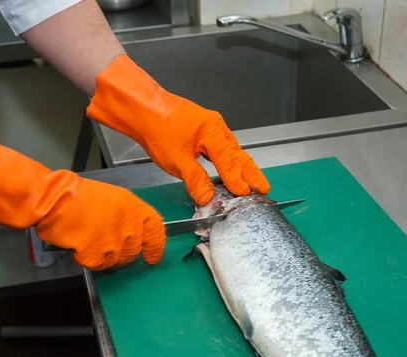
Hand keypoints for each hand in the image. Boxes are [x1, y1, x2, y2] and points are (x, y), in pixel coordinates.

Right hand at [0, 143, 164, 269]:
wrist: (56, 200)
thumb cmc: (79, 195)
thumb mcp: (112, 198)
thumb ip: (126, 215)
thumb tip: (130, 232)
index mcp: (134, 208)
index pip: (156, 232)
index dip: (155, 247)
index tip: (152, 257)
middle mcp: (128, 226)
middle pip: (133, 251)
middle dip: (121, 251)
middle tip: (104, 242)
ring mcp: (113, 243)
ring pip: (114, 260)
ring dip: (102, 255)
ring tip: (87, 238)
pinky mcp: (96, 255)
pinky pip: (96, 264)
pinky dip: (86, 258)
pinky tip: (77, 244)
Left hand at [86, 55, 270, 205]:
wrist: (143, 109)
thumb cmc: (158, 129)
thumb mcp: (176, 160)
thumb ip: (195, 179)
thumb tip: (208, 197)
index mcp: (212, 132)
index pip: (229, 162)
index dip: (237, 180)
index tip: (245, 193)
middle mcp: (216, 127)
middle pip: (238, 154)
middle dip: (251, 172)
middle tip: (263, 188)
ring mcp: (211, 127)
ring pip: (232, 150)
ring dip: (242, 167)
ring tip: (253, 181)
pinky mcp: (204, 129)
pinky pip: (223, 147)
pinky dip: (230, 160)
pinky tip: (232, 168)